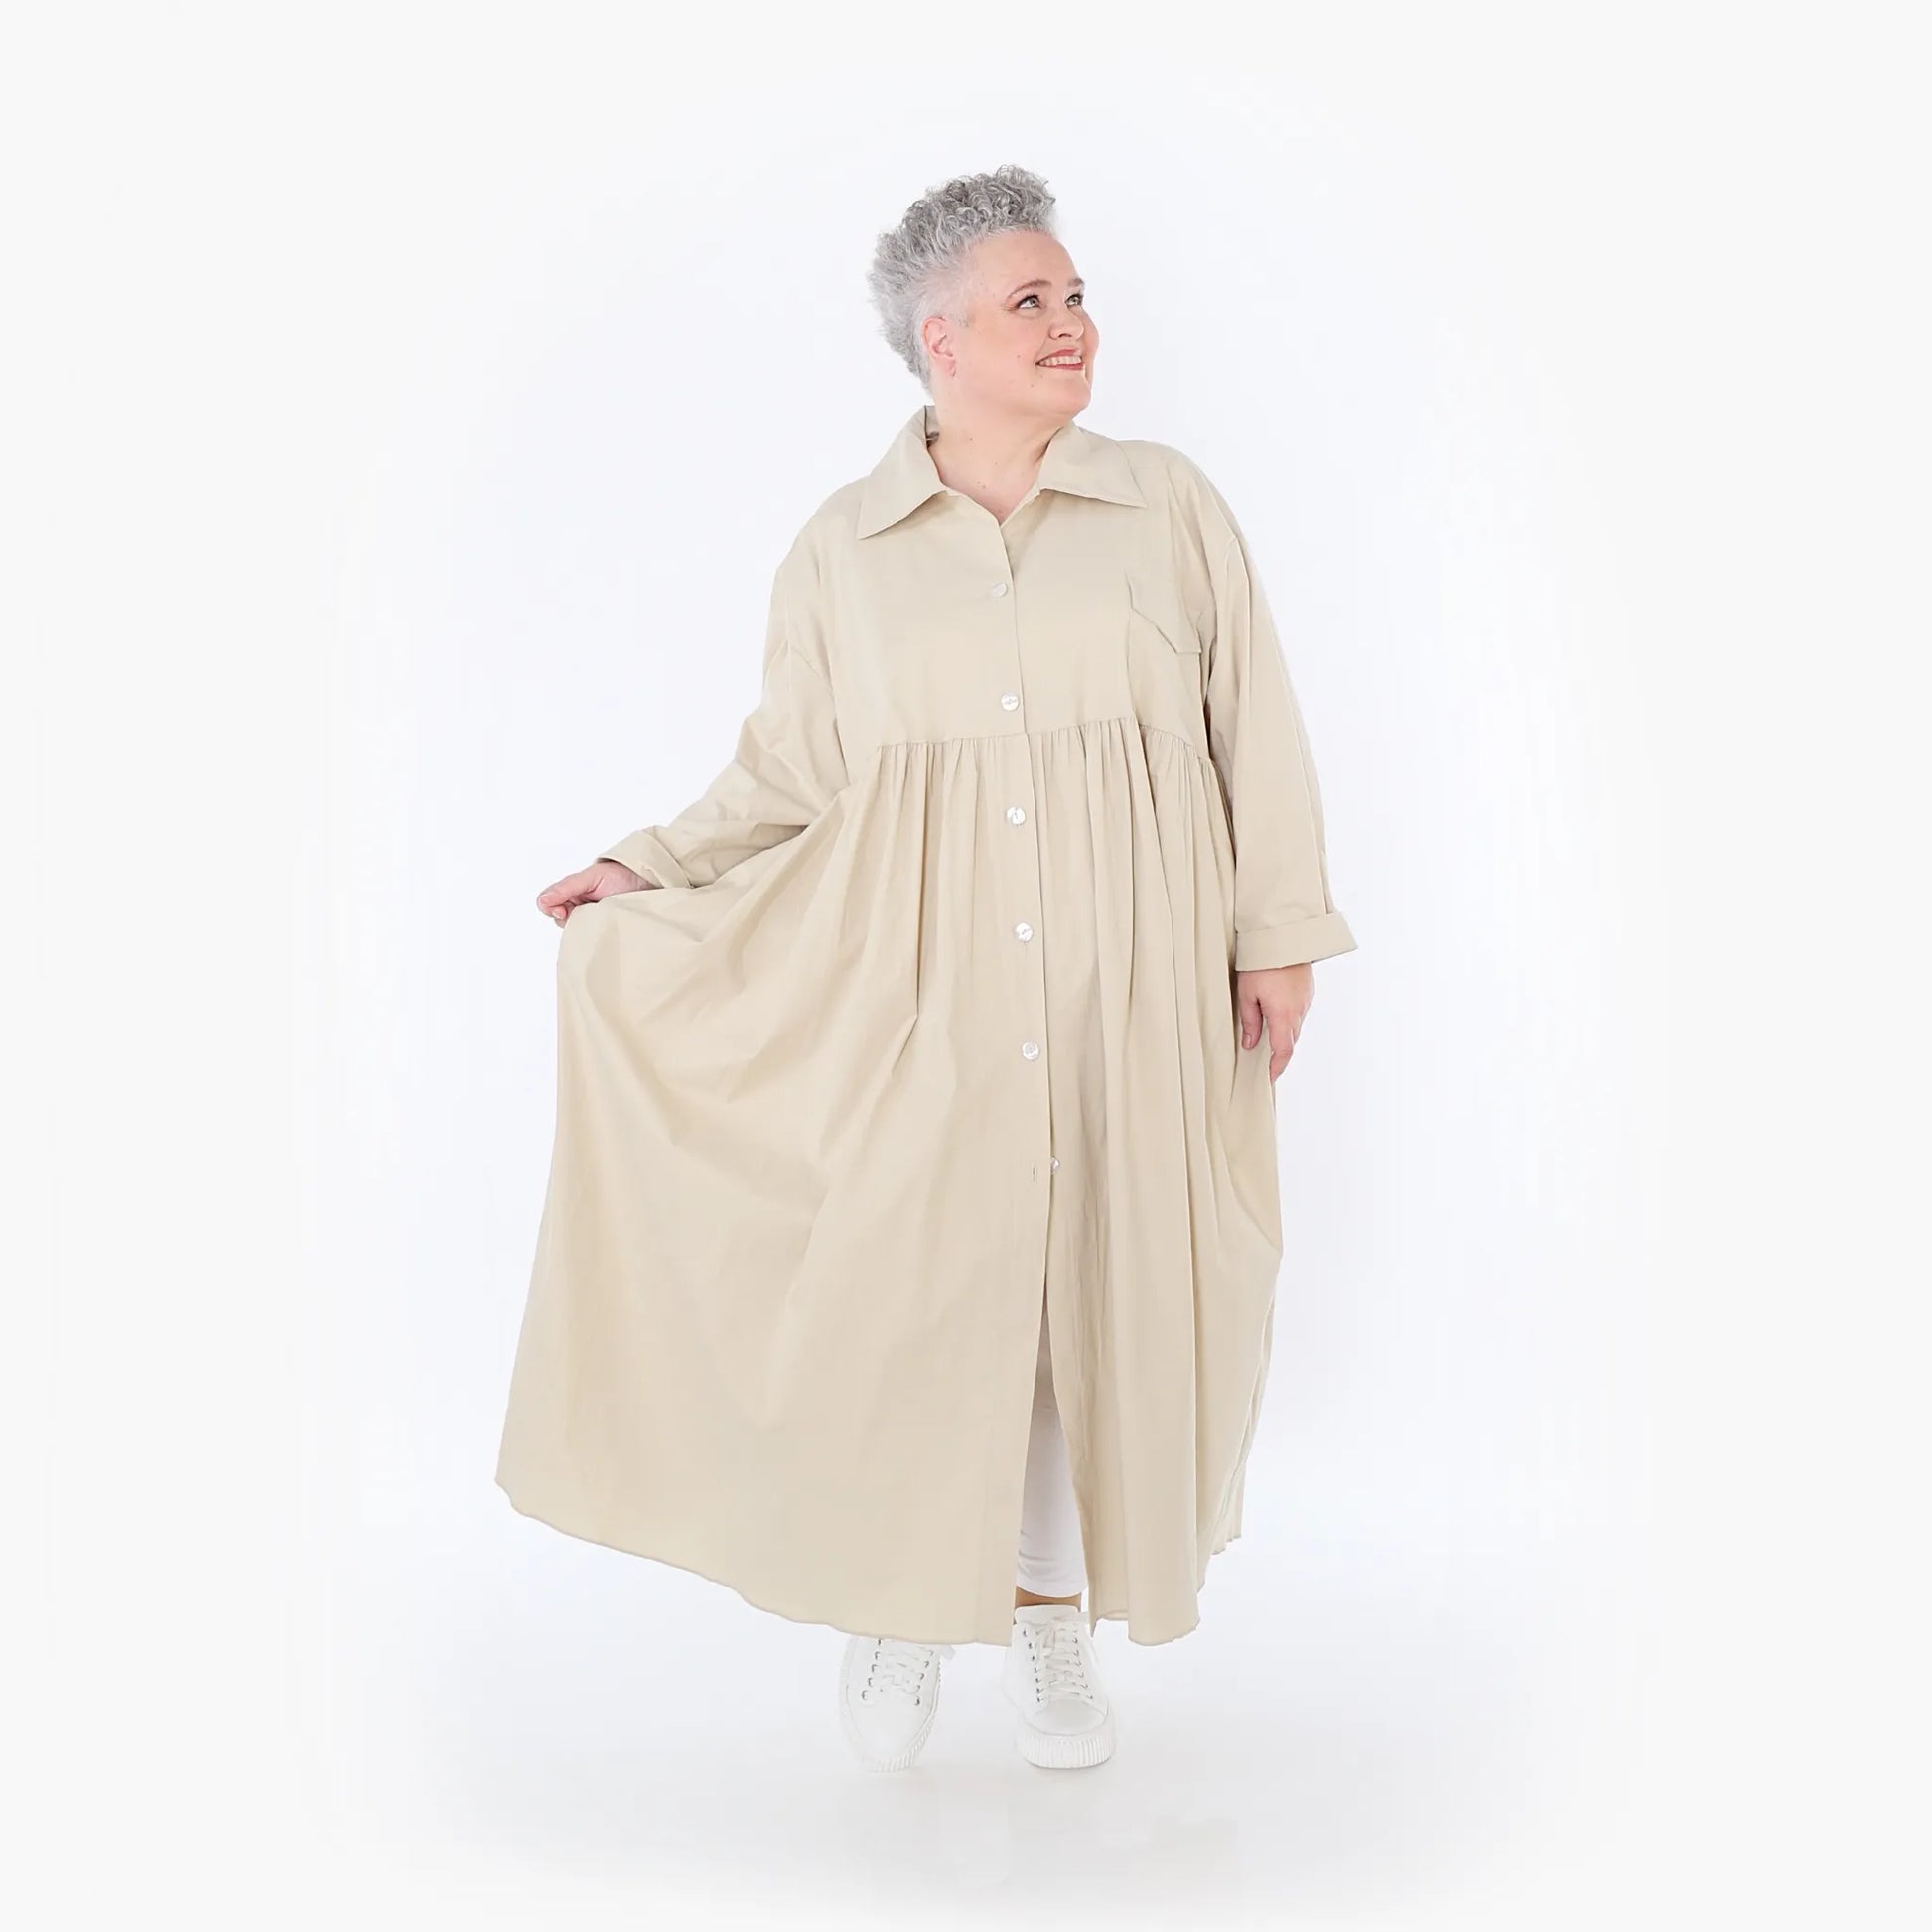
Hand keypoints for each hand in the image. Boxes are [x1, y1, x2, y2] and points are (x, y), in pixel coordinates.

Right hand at [536, 858, 652, 926]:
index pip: (549, 906)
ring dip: (584, 927)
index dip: (552, 909)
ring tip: (602, 916)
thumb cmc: (620, 875)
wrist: (650, 880)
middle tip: (585, 913)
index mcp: (572, 894)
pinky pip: (594, 940)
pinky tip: (605, 930)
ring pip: (576, 932)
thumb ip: (566, 887)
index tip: (563, 910)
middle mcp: (580, 908)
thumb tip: (542, 901)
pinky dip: (596, 937)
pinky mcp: (607, 932)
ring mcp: (593, 921)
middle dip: (569, 919)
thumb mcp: (591, 877)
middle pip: (561, 921)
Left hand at [1236, 962, 1314, 1082]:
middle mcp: (1299, 1010)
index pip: (1283, 1050)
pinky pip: (1299, 1011)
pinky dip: (1289, 1018)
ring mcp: (1306, 1000)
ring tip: (1268, 1037)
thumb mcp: (1247, 994)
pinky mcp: (1307, 990)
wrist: (1284, 936)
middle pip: (1291, 1040)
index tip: (1270, 1077)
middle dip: (1280, 1053)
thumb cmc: (1262, 963)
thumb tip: (1250, 1044)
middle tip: (1266, 1062)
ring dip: (1284, 1034)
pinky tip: (1277, 1012)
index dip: (1277, 1067)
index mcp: (1283, 1015)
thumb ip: (1250, 1022)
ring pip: (1295, 1025)